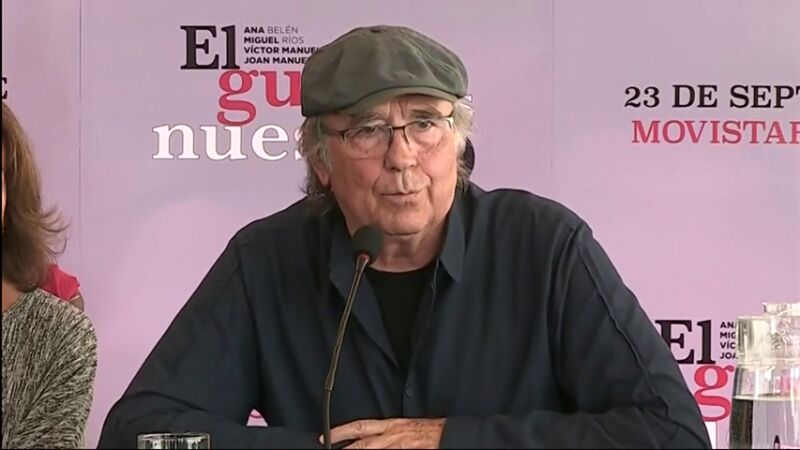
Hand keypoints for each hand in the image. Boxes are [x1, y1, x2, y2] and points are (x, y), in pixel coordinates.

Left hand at [320, 418, 445, 448]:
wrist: (447, 435)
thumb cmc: (429, 432)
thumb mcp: (404, 427)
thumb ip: (387, 432)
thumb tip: (372, 437)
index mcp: (390, 425)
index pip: (360, 426)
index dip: (341, 431)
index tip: (327, 437)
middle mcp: (391, 434)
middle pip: (361, 441)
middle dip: (342, 444)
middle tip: (326, 447)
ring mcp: (397, 445)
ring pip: (369, 449)